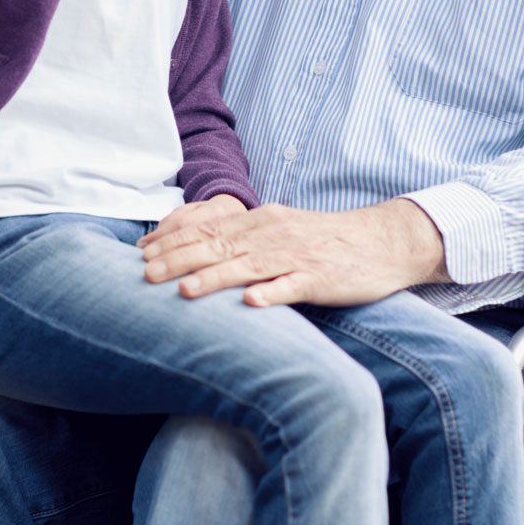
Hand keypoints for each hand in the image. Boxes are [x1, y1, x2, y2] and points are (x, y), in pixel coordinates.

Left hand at [137, 198, 446, 307]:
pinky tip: (251, 303)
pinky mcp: (321, 278)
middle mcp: (273, 234)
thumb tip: (198, 251)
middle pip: (219, 246)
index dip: (172, 241)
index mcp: (261, 221)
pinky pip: (293, 286)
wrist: (382, 241)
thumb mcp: (280, 231)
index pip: (207, 229)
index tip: (141, 253)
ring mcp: (297, 256)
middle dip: (179, 260)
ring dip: (214, 278)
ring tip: (184, 291)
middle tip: (145, 274)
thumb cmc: (325, 241)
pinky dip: (272, 293)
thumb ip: (243, 240)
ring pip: (249, 266)